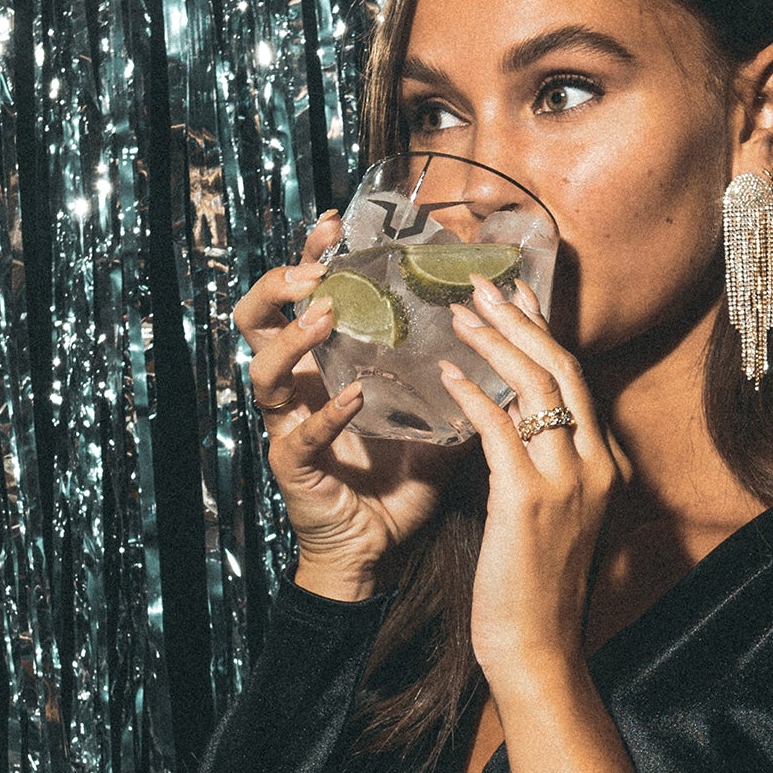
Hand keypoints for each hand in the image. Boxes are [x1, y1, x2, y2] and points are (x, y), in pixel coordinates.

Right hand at [233, 209, 454, 583]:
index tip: (333, 221)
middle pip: (256, 319)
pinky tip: (354, 397)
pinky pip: (298, 434)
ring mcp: (287, 425)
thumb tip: (516, 330)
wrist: (379, 551)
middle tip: (317, 267)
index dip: (311, 256)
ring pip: (263, 370)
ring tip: (327, 316)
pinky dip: (326, 413)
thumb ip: (462, 373)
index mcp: (324, 365)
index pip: (304, 297)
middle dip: (280, 285)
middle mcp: (298, 388)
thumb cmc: (399, 481)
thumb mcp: (437, 414)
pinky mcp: (292, 466)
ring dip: (295, 339)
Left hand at [436, 278, 634, 681]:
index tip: (518, 299)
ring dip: (494, 344)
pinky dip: (474, 394)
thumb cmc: (535, 586)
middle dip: (521, 321)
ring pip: (534, 389)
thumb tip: (512, 417)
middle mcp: (594, 466)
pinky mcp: (527, 500)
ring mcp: (565, 482)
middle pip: (561, 371)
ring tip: (460, 315)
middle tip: (485, 286)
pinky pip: (498, 428)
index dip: (546, 334)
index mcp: (605, 467)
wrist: (536, 646)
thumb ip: (543, 465)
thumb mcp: (555, 516)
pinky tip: (448, 374)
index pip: (576, 382)